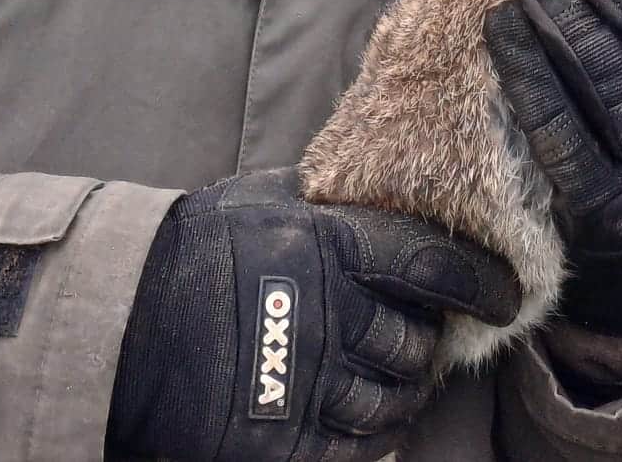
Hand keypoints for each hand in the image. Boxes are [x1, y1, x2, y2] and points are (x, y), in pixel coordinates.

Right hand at [107, 168, 519, 461]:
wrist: (114, 323)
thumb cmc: (189, 250)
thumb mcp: (259, 199)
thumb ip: (324, 199)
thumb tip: (382, 186)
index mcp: (329, 246)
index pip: (435, 264)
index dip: (481, 282)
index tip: (507, 295)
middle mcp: (328, 314)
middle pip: (415, 346)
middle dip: (423, 348)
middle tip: (417, 344)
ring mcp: (304, 383)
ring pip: (391, 404)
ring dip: (398, 398)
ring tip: (386, 386)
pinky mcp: (276, 441)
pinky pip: (352, 453)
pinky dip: (366, 443)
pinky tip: (360, 427)